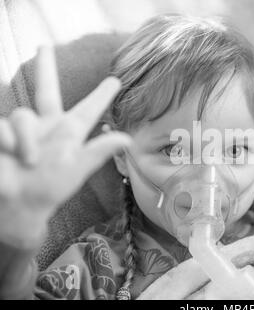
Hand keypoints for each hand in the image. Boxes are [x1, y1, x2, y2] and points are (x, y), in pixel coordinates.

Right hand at [0, 46, 130, 247]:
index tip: (115, 80)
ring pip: (22, 116)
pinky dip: (8, 142)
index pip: (88, 109)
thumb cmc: (50, 189)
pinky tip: (10, 155)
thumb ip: (99, 151)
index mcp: (69, 133)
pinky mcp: (1, 133)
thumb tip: (128, 139)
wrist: (17, 205)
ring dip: (26, 140)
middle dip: (44, 67)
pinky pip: (3, 127)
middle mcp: (46, 126)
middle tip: (43, 46)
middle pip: (45, 89)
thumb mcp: (77, 170)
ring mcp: (22, 129)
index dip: (101, 94)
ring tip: (29, 161)